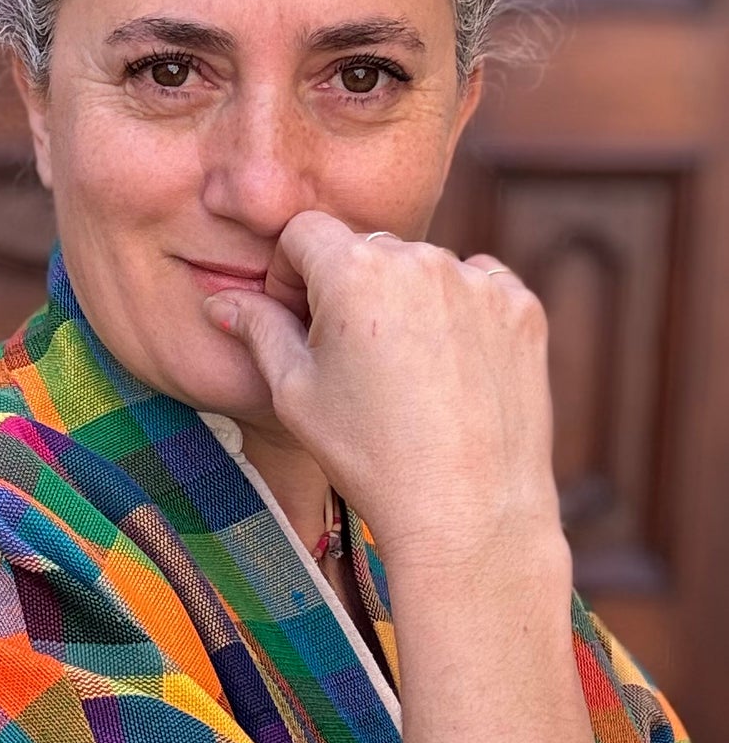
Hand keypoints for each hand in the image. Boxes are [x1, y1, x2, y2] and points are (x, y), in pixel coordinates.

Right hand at [202, 212, 561, 576]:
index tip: (299, 320)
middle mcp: (421, 259)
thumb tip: (221, 302)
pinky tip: (449, 372)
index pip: (305, 231)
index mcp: (355, 270)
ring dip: (405, 300)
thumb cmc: (370, 456)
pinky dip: (459, 315)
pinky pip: (478, 289)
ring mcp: (480, 282)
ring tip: (404, 374)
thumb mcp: (295, 393)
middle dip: (349, 288)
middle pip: (366, 248)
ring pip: (422, 269)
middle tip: (350, 359)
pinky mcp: (522, 308)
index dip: (290, 273)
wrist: (468, 511)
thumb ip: (258, 330)